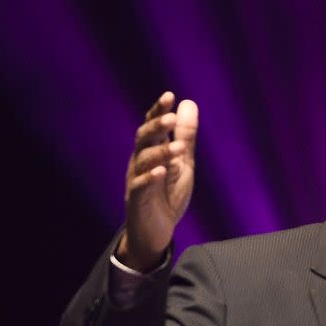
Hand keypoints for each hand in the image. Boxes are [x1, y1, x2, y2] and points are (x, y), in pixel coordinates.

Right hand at [116, 92, 198, 270]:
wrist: (156, 229)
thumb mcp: (183, 162)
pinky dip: (150, 178)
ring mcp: (137, 179)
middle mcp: (141, 161)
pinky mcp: (136, 199)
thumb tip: (188, 103)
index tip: (170, 95)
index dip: (158, 110)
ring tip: (179, 148)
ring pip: (144, 160)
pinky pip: (140, 186)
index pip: (152, 126)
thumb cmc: (168, 193)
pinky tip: (162, 172)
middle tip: (171, 118)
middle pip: (144, 138)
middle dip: (156, 127)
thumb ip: (185, 136)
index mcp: (151, 150)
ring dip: (161, 152)